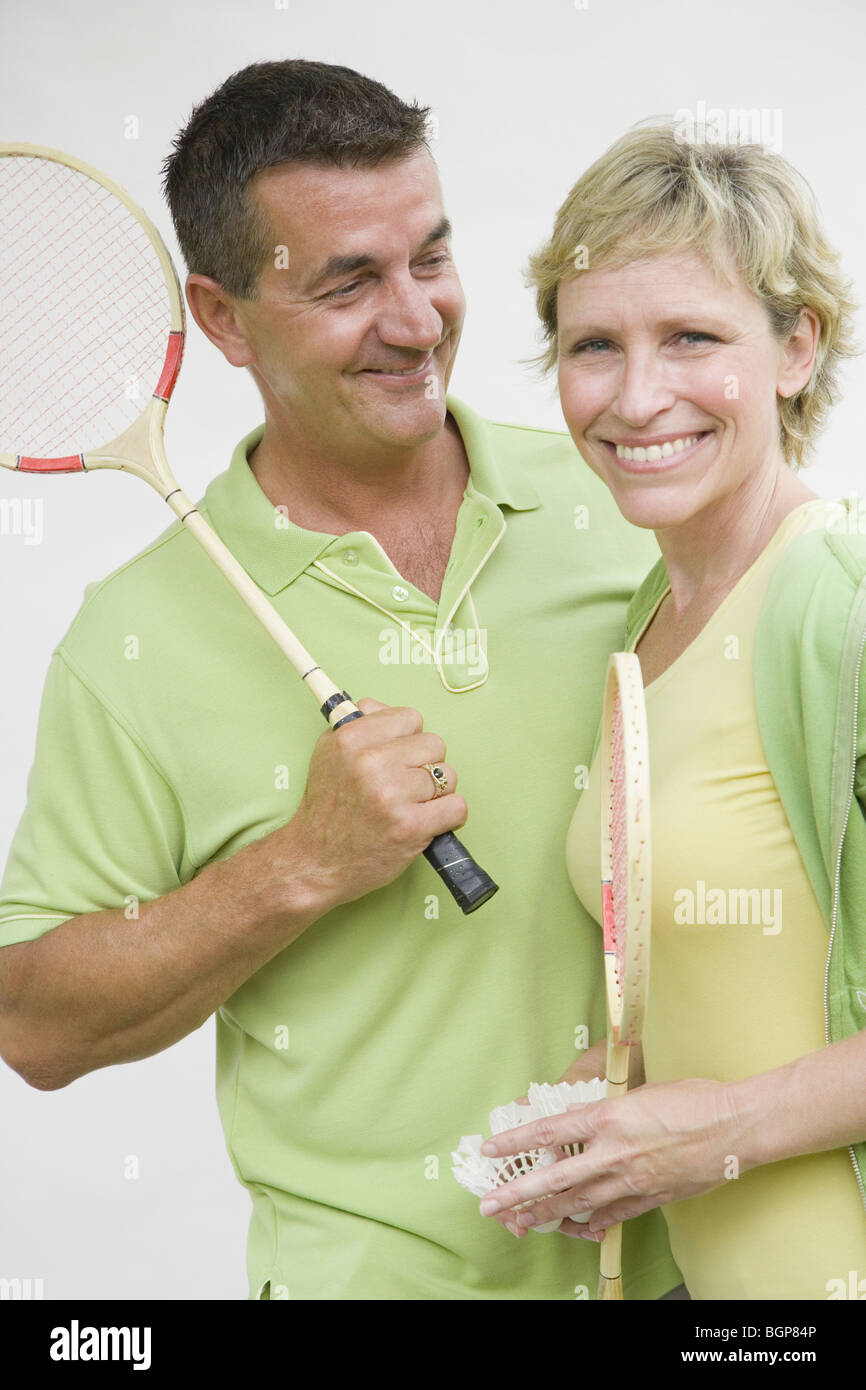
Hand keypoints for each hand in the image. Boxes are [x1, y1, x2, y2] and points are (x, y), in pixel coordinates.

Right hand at [275, 698, 467, 913]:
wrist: (315, 861)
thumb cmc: (328, 808)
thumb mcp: (329, 752)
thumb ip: (360, 723)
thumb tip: (387, 708)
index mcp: (351, 739)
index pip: (411, 718)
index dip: (408, 739)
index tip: (397, 757)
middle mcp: (371, 763)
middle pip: (435, 744)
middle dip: (425, 765)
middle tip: (405, 786)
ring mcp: (392, 796)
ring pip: (448, 776)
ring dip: (436, 793)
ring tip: (412, 806)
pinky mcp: (409, 828)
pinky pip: (456, 807)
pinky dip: (448, 816)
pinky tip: (427, 822)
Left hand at [477, 1077, 745, 1236]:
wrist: (734, 1126)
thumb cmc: (693, 1099)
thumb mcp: (641, 1093)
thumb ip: (608, 1109)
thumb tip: (584, 1117)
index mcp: (608, 1119)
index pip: (550, 1132)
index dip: (516, 1142)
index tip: (490, 1150)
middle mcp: (614, 1153)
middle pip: (555, 1179)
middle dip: (518, 1194)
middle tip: (489, 1206)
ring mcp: (632, 1180)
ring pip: (580, 1203)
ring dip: (547, 1215)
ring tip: (523, 1223)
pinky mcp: (653, 1197)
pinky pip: (614, 1214)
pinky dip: (593, 1222)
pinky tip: (577, 1227)